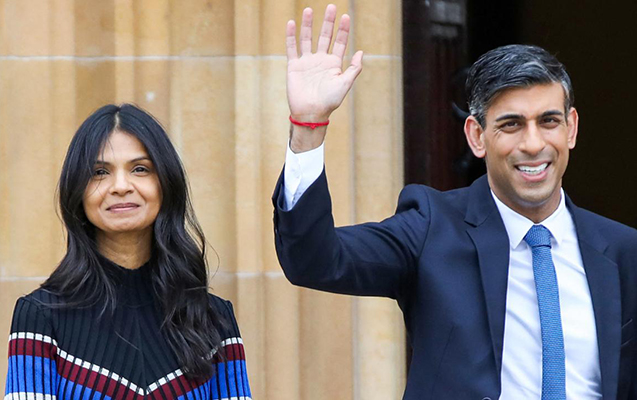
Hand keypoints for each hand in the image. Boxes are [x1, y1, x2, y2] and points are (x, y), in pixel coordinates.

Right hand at [286, 4, 362, 123]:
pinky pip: (292, 48)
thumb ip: (354, 68)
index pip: (339, 42)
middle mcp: (320, 61)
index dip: (343, 30)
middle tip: (331, 7)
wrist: (311, 113)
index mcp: (334, 64)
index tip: (345, 16)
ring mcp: (307, 62)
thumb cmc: (329, 101)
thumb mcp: (345, 84)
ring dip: (309, 25)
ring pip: (307, 39)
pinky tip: (292, 23)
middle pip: (324, 36)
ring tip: (309, 10)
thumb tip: (361, 52)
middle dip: (328, 22)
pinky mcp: (294, 66)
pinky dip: (291, 36)